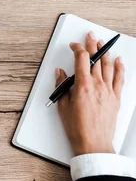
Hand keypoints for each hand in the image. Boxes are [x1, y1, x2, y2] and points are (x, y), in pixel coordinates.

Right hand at [57, 31, 124, 155]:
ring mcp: (109, 91)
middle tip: (90, 36)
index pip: (81, 59)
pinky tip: (119, 61)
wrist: (93, 144)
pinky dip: (120, 68)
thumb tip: (60, 74)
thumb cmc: (77, 128)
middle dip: (92, 45)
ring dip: (105, 52)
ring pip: (108, 66)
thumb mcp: (63, 106)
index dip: (77, 48)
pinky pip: (120, 79)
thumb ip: (61, 87)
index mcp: (83, 86)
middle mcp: (98, 86)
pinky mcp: (115, 98)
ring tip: (103, 44)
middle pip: (96, 59)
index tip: (73, 46)